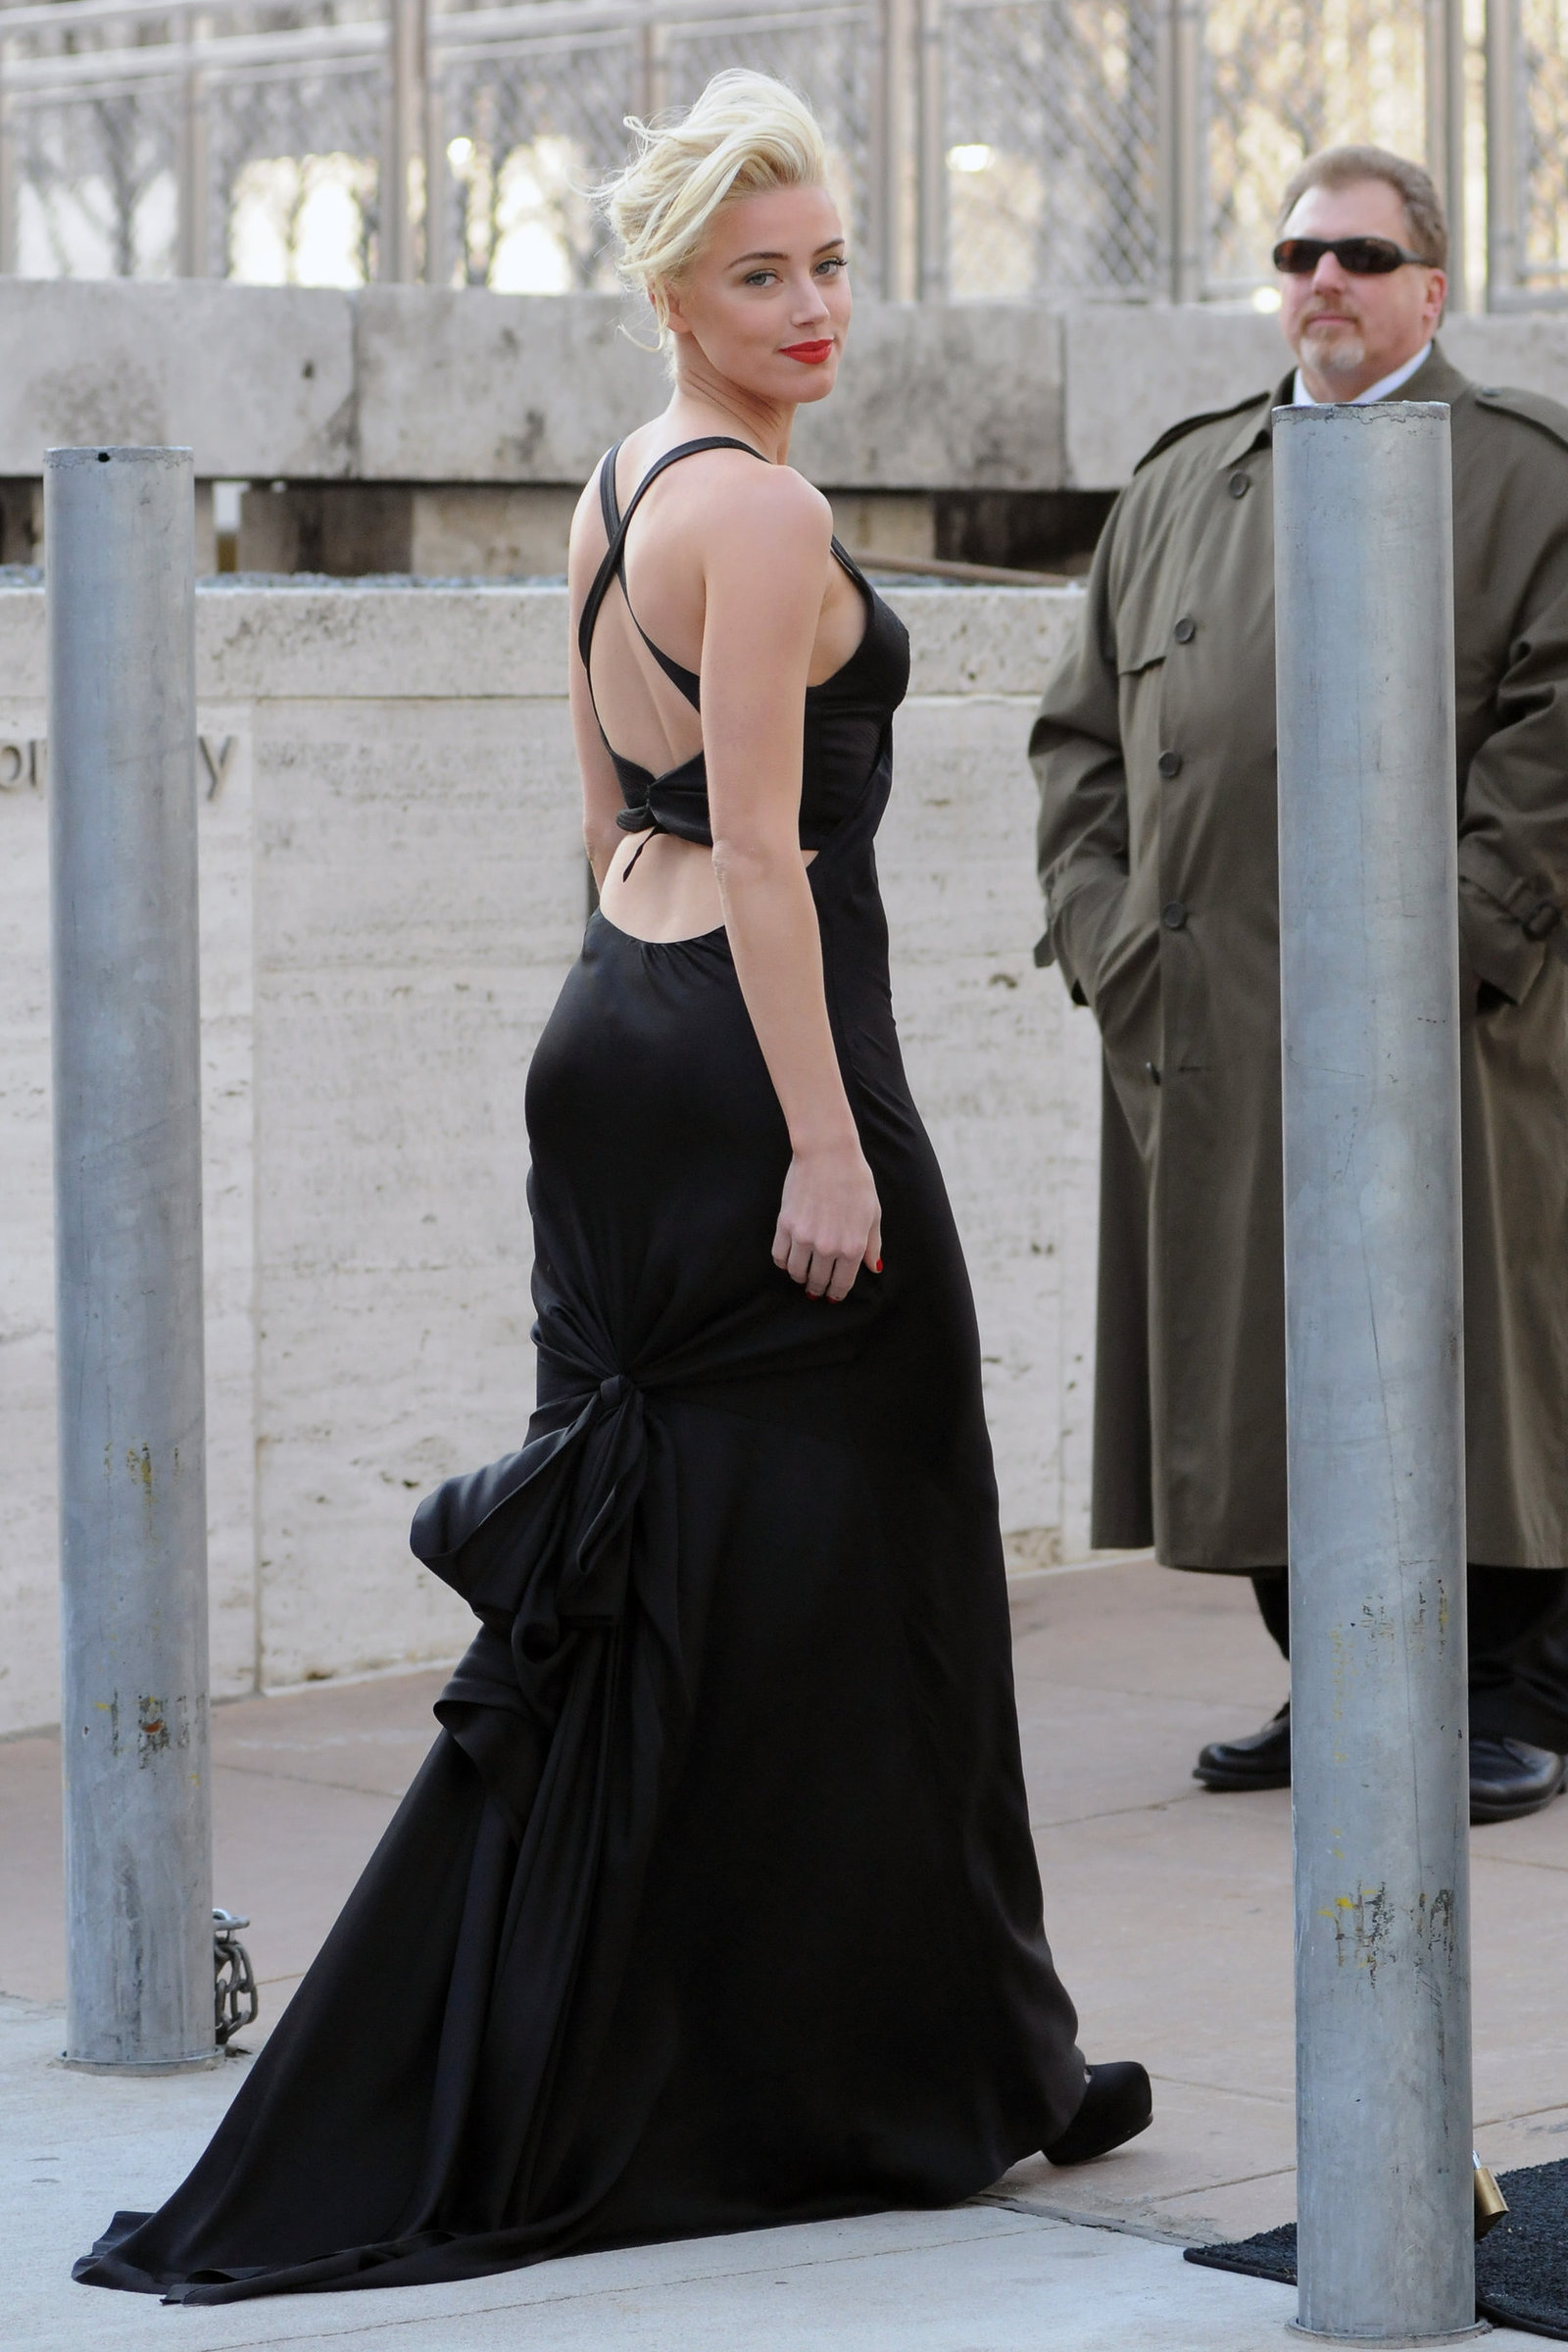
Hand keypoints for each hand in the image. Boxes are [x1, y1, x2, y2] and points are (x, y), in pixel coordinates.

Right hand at [772, 1141, 881, 1302]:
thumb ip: (872, 1244)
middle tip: (816, 1289)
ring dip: (799, 1277)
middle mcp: (827, 1247)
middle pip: (817, 1281)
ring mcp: (804, 1237)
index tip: (833, 1295)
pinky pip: (779, 1255)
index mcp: (852, 1247)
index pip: (842, 1283)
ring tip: (802, 1275)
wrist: (828, 1154)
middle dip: (818, 1289)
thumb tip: (873, 1268)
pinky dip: (783, 1262)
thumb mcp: (873, 1214)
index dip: (837, 1293)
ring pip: (796, 1272)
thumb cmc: (855, 1181)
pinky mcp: (785, 1225)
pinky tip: (789, 1259)